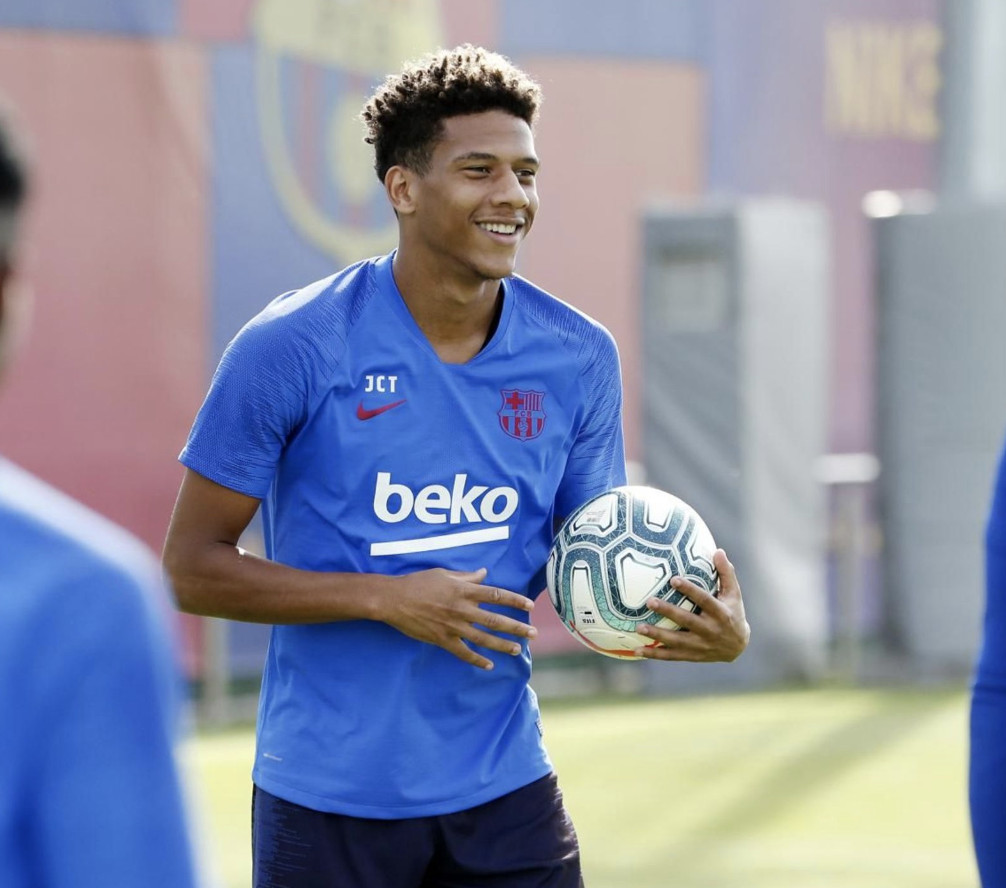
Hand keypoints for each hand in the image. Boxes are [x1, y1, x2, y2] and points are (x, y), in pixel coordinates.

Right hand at [382, 567, 535, 669]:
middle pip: (495, 620)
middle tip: (534, 633)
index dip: (515, 600)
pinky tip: (489, 665)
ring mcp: (453, 626)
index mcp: (464, 590)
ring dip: (502, 645)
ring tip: (517, 650)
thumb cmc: (418, 582)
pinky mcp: (442, 639)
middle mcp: (462, 609)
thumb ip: (466, 576)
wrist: (394, 599)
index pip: (496, 595)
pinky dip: (476, 660)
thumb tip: (484, 573)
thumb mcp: (444, 574)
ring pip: (483, 638)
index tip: (529, 606)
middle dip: (517, 627)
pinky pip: (463, 652)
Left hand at [634, 550, 748, 661]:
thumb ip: (726, 573)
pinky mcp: (692, 656)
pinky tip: (637, 650)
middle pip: (687, 620)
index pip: (704, 600)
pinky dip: (654, 654)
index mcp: (721, 613)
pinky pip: (671, 656)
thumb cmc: (734, 612)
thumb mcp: (734, 594)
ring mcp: (700, 645)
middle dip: (668, 611)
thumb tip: (718, 550)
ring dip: (657, 635)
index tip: (673, 579)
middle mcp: (710, 630)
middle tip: (649, 601)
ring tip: (638, 627)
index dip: (689, 590)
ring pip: (676, 641)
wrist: (738, 646)